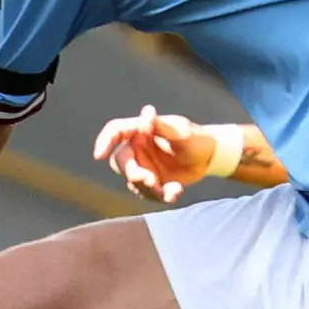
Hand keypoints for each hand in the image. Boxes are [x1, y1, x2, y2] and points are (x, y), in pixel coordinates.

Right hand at [92, 106, 219, 204]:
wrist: (209, 157)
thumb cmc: (195, 138)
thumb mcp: (181, 131)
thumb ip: (161, 125)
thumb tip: (147, 112)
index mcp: (140, 130)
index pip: (116, 131)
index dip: (104, 141)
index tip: (99, 155)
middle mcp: (137, 148)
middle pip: (121, 161)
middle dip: (133, 173)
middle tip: (150, 180)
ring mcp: (142, 166)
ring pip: (133, 181)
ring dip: (149, 189)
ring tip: (173, 191)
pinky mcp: (150, 182)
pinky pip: (147, 193)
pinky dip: (160, 196)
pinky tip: (176, 192)